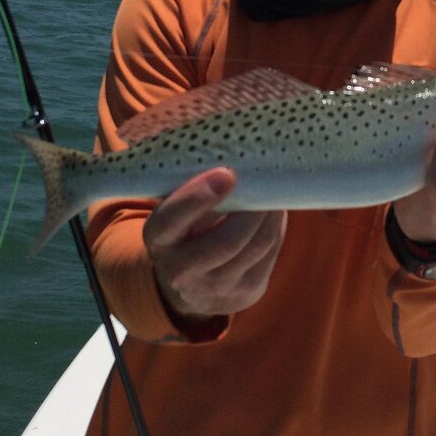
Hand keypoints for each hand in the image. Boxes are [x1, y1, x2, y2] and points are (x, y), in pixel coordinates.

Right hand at [143, 167, 286, 321]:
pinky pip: (269, 255)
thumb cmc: (187, 225)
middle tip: (266, 180)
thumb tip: (221, 144)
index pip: (172, 219)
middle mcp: (181, 270)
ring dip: (271, 216)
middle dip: (252, 210)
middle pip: (226, 242)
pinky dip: (277, 228)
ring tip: (277, 190)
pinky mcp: (245, 291)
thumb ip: (190, 183)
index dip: (198, 196)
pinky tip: (276, 211)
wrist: (193, 281)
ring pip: (255, 247)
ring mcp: (215, 286)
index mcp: (158, 239)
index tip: (226, 173)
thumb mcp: (175, 207)